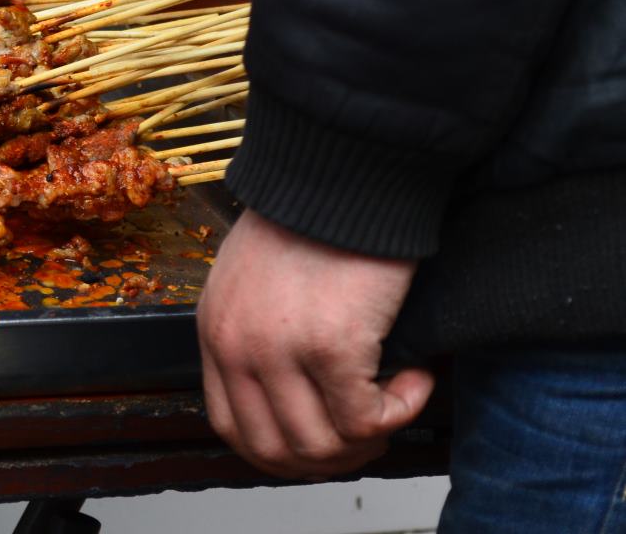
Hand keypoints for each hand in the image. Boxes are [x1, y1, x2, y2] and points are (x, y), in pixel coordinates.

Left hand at [197, 209, 435, 478]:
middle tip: (371, 432)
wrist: (342, 173)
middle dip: (331, 457)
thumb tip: (290, 393)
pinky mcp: (332, 346)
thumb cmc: (312, 218)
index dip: (282, 450)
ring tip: (396, 397)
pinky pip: (367, 419)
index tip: (324, 441)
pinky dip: (402, 408)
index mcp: (215, 330)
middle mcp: (237, 346)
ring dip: (369, 437)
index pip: (231, 427)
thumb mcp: (252, 279)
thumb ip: (256, 332)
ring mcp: (279, 349)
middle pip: (276, 449)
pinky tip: (416, 374)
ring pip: (322, 445)